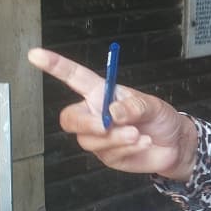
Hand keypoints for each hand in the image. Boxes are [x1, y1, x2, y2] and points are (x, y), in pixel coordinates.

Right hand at [28, 47, 197, 179]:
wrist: (175, 145)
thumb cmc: (161, 118)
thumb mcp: (152, 105)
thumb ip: (134, 106)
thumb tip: (112, 113)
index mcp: (102, 93)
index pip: (74, 78)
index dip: (55, 66)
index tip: (35, 55)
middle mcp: (96, 114)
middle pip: (70, 119)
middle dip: (86, 123)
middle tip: (107, 125)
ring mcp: (99, 137)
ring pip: (89, 140)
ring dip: (115, 137)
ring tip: (138, 134)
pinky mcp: (107, 156)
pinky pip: (107, 153)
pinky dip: (126, 148)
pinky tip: (142, 143)